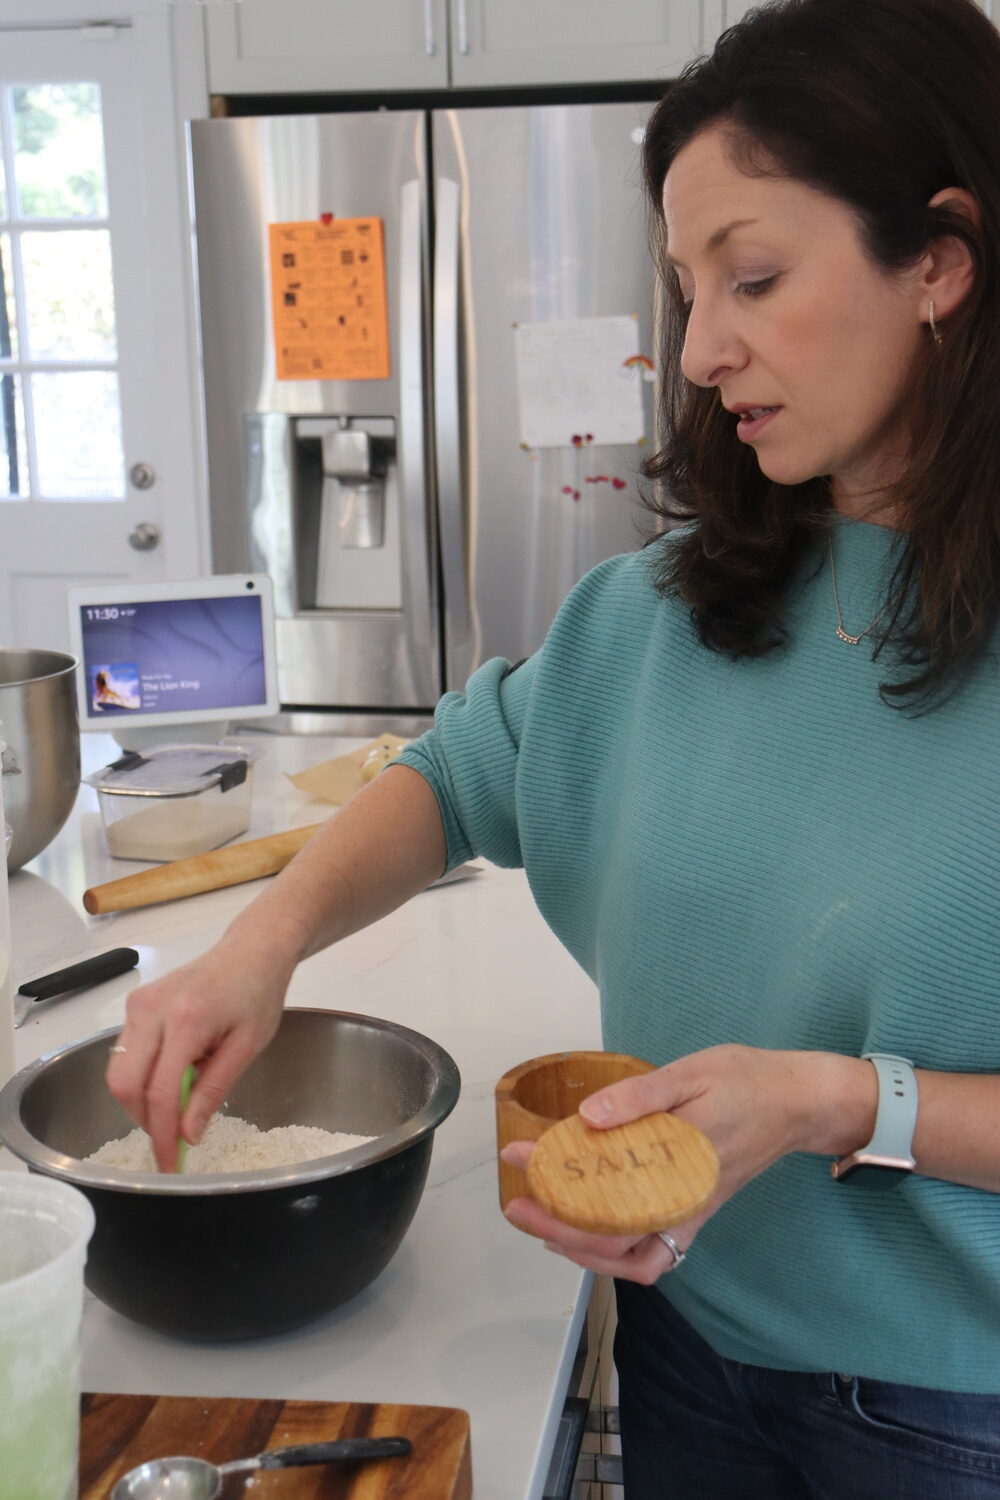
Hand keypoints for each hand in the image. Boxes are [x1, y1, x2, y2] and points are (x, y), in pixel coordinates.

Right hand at [105, 928, 296, 1170]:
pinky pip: (125, 1053)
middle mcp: (152, 1009)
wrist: (252, 949)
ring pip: (119, 1070)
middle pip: (125, 1083)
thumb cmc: (258, 993)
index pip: (160, 1090)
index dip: (161, 1133)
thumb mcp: (248, 1046)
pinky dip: (143, 1076)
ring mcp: (138, 1003)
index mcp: (187, 1019)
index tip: (169, 1162)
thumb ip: (214, 1090)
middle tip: (172, 1138)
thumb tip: (187, 1135)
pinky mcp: (135, 1003)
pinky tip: (174, 1075)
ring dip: (143, 1099)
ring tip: (180, 1101)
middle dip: (144, 1119)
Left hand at [502, 1045, 873, 1280]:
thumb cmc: (747, 1081)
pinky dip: (615, 1250)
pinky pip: (654, 1252)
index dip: (558, 1185)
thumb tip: (589, 1117)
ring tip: (545, 1221)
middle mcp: (688, 1202)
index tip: (520, 1157)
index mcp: (684, 1166)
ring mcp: (695, 1213)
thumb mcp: (693, 1072)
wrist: (800, 1101)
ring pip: (635, 1259)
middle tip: (518, 1204)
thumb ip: (640, 1096)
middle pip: (618, 1245)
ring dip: (585, 1249)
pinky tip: (586, 1226)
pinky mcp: (698, 1212)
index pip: (610, 1192)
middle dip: (560, 1232)